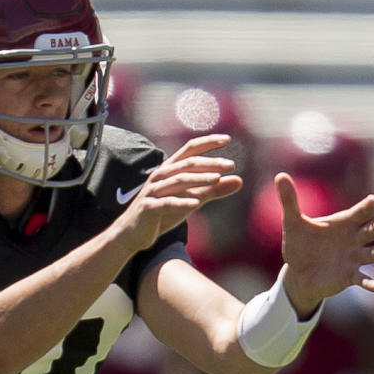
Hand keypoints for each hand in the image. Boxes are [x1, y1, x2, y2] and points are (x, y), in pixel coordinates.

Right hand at [114, 134, 242, 252]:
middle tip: (230, 165)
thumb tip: (240, 180)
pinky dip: (181, 201)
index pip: (190, 149)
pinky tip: (196, 202)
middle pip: (187, 163)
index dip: (207, 142)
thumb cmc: (163, 213)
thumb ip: (214, 190)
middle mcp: (161, 176)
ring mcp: (153, 191)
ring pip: (178, 180)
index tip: (227, 139)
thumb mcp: (192, 199)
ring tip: (217, 179)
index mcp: (170, 169)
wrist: (134, 234)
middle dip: (209, 162)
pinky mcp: (148, 208)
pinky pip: (167, 202)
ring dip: (198, 179)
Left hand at [273, 172, 373, 316]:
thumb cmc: (299, 244)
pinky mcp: (351, 275)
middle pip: (372, 230)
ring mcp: (355, 257)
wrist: (298, 273)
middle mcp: (354, 238)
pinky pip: (365, 278)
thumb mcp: (293, 223)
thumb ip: (289, 200)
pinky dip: (373, 283)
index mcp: (343, 223)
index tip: (372, 201)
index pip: (360, 212)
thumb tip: (279, 175)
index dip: (367, 206)